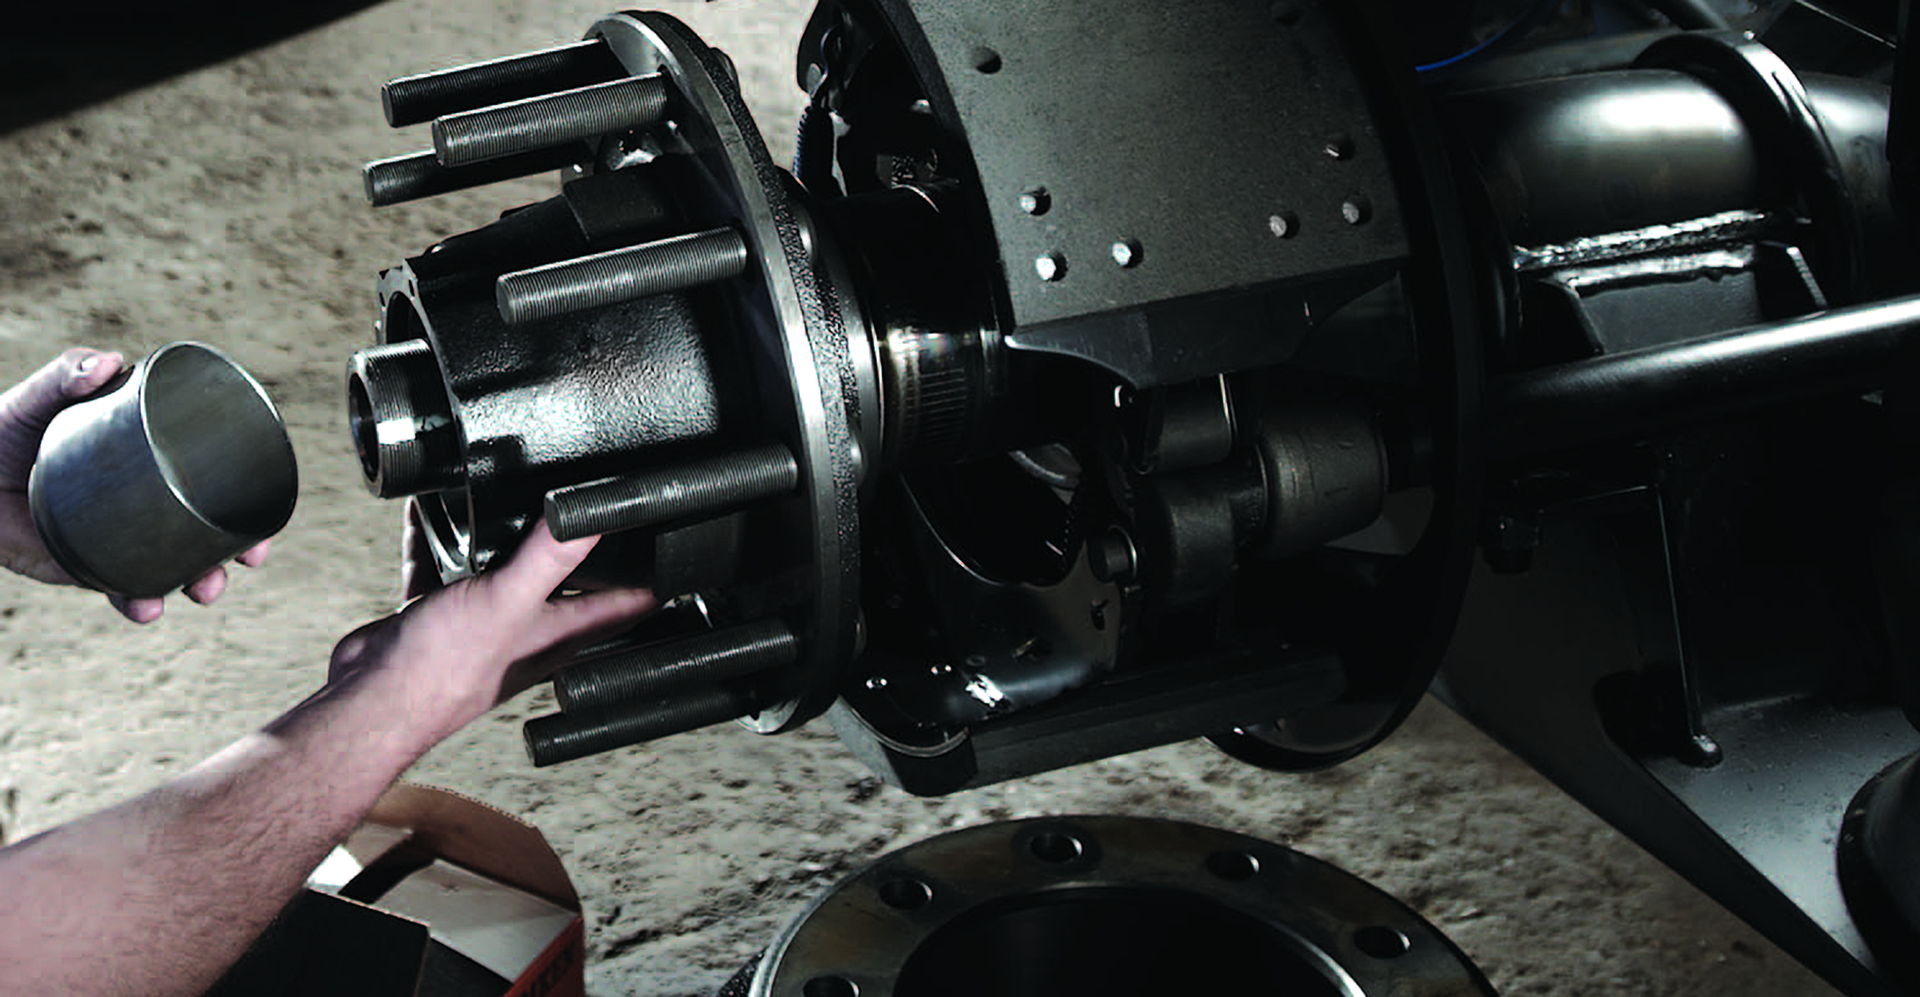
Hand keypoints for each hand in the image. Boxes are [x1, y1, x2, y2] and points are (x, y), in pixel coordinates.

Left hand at [0, 348, 270, 622]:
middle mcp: (143, 498)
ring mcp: (120, 535)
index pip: (211, 476)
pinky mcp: (90, 566)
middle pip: (206, 528)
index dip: (247, 495)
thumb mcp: (34, 399)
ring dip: (198, 582)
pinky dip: (140, 601)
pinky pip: (126, 589)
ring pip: (176, 566)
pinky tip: (146, 606)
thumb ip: (67, 373)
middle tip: (244, 559)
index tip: (267, 512)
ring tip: (200, 589)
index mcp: (147, 457)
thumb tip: (110, 363)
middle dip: (235, 550)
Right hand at [328, 519, 655, 740]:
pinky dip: (437, 540)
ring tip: (512, 493)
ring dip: (504, 536)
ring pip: (505, 568)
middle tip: (596, 504)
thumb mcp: (510, 597)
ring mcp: (485, 620)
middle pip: (570, 580)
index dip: (656, 578)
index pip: (627, 603)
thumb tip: (591, 512)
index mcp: (562, 631)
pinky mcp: (439, 613)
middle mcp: (530, 626)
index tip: (677, 546)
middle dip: (582, 545)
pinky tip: (429, 513)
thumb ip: (552, 555)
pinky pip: (444, 566)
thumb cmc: (446, 668)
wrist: (372, 699)